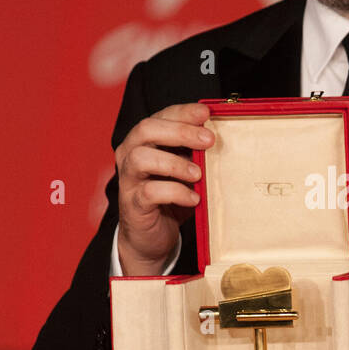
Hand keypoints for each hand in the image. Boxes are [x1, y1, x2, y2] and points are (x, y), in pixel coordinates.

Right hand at [115, 101, 213, 274]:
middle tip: (208, 141)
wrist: (151, 237)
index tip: (206, 114)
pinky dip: (176, 192)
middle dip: (180, 131)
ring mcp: (129, 179)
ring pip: (142, 158)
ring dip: (175, 163)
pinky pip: (150, 192)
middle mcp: (130, 154)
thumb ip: (195, 153)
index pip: (161, 116)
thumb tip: (219, 137)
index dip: (183, 112)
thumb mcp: (186, 171)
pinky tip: (194, 198)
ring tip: (198, 174)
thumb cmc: (170, 199)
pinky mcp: (133, 203)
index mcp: (144, 141)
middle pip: (146, 129)